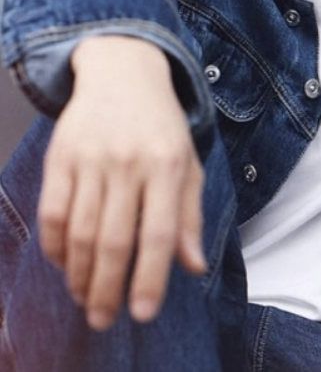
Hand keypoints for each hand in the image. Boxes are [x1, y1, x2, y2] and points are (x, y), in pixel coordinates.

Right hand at [37, 35, 206, 330]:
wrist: (123, 73)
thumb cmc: (162, 125)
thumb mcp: (188, 162)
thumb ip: (190, 214)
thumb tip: (195, 266)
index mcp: (168, 164)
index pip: (160, 233)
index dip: (150, 278)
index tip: (142, 314)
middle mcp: (129, 162)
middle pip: (115, 240)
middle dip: (108, 290)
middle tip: (104, 320)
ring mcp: (91, 158)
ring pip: (81, 232)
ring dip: (80, 275)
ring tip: (86, 298)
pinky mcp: (60, 156)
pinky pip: (52, 212)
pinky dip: (56, 246)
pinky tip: (66, 263)